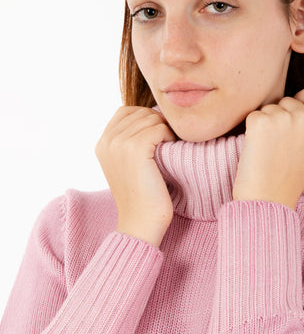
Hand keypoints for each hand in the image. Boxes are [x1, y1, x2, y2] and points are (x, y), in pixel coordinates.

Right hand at [95, 106, 176, 245]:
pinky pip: (159, 127)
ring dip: (165, 130)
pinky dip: (170, 136)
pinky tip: (171, 151)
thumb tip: (153, 115)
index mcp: (102, 143)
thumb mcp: (128, 164)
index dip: (146, 118)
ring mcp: (119, 143)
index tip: (157, 136)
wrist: (141, 223)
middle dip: (158, 123)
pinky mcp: (135, 148)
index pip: (126, 111)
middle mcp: (107, 141)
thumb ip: (131, 139)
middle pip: (140, 112)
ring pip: (151, 118)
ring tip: (168, 148)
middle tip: (167, 143)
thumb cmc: (142, 195)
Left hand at [232, 86, 303, 209]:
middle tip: (278, 146)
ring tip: (268, 151)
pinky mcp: (260, 122)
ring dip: (265, 124)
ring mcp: (283, 118)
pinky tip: (257, 150)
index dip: (302, 100)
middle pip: (287, 100)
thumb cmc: (287, 178)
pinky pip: (252, 115)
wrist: (268, 200)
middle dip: (280, 115)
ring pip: (268, 108)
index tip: (294, 115)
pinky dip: (251, 130)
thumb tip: (296, 102)